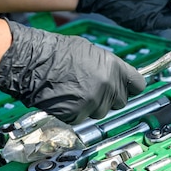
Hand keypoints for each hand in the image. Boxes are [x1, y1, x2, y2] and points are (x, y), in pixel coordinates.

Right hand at [0, 21, 146, 123]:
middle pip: (120, 102)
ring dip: (91, 106)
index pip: (138, 85)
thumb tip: (117, 76)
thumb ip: (108, 67)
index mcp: (114, 68)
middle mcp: (108, 86)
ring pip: (100, 112)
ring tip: (74, 91)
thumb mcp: (90, 52)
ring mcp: (93, 102)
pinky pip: (82, 118)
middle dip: (109, 97)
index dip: (131, 87)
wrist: (32, 62)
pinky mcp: (78, 115)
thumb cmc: (56, 52)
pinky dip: (74, 113)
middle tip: (92, 89)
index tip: (128, 89)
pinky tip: (65, 99)